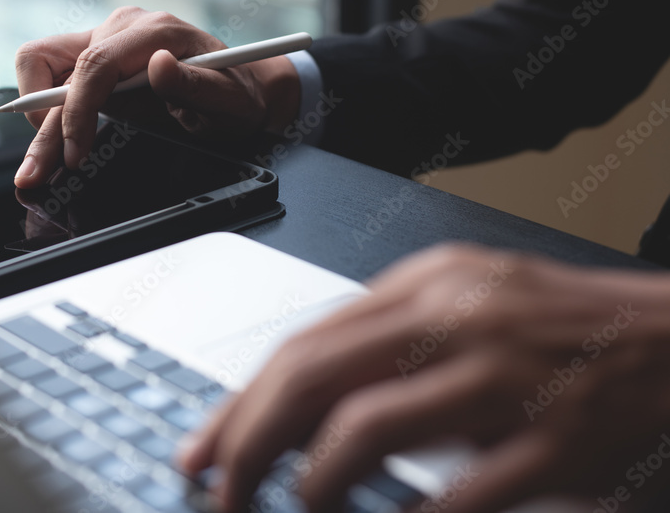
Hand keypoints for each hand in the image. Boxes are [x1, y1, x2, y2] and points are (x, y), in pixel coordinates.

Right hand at [13, 6, 298, 187]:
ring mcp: (105, 39)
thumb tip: (159, 66)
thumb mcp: (228, 99)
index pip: (95, 64)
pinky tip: (55, 145)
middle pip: (59, 69)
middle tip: (34, 175)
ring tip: (39, 166)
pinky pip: (54, 75)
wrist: (241, 87)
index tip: (77, 154)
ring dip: (38, 120)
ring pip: (46, 70)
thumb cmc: (236, 95)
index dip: (78, 111)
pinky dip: (48, 111)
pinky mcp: (96, 57)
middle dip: (44, 127)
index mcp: (154, 31)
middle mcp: (122, 28)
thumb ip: (194, 85)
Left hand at [177, 244, 669, 511]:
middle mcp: (457, 317)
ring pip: (365, 427)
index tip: (206, 445)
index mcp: (430, 284)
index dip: (242, 401)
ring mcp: (505, 376)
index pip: (305, 342)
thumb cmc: (569, 327)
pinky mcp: (557, 438)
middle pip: (314, 377)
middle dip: (250, 440)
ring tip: (296, 505)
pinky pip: (461, 492)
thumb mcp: (468, 304)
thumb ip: (390, 340)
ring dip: (312, 481)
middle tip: (221, 486)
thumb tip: (304, 396)